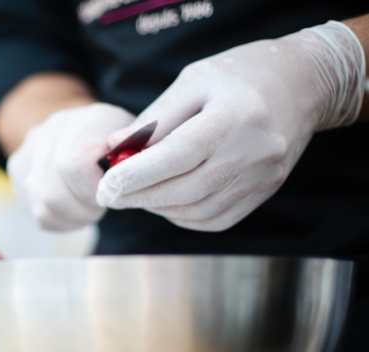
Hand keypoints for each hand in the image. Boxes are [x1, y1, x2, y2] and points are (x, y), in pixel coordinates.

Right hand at [7, 103, 134, 230]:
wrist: (84, 128)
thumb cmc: (121, 146)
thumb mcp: (141, 147)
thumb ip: (137, 157)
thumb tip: (129, 172)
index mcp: (91, 118)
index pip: (75, 164)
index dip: (92, 189)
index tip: (109, 192)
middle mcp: (54, 128)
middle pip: (53, 191)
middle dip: (81, 208)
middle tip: (99, 205)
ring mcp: (31, 147)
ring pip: (43, 204)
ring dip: (72, 216)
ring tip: (88, 208)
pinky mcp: (18, 167)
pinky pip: (38, 211)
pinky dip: (61, 219)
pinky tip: (74, 207)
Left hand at [96, 21, 365, 231]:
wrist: (302, 82)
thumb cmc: (238, 75)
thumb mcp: (194, 81)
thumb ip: (154, 118)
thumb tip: (113, 148)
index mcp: (238, 113)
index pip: (180, 154)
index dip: (138, 174)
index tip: (106, 185)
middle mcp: (256, 150)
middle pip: (187, 189)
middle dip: (140, 196)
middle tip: (109, 195)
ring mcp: (265, 176)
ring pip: (199, 210)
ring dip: (158, 208)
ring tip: (134, 195)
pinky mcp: (266, 191)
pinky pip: (216, 219)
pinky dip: (182, 217)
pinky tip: (165, 203)